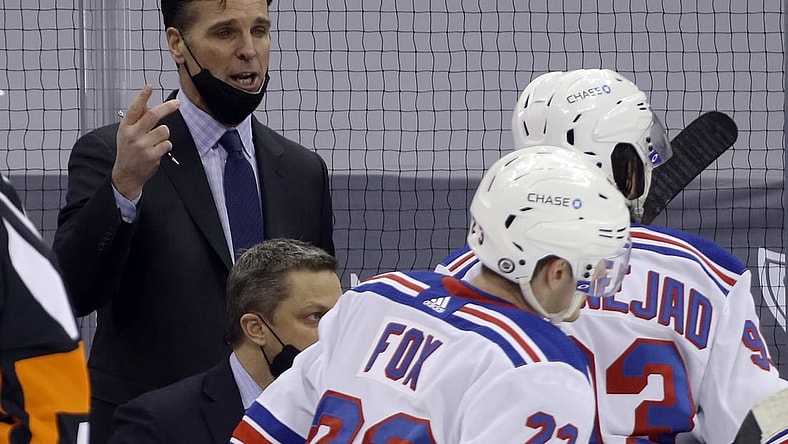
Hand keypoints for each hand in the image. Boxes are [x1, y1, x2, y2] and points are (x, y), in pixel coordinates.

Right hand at [111, 85, 179, 199]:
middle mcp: (133, 135)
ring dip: (164, 135)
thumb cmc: (128, 151)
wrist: (126, 174)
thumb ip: (137, 120)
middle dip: (167, 107)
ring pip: (164, 130)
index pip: (134, 109)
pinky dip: (165, 146)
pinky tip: (156, 151)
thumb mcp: (126, 133)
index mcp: (126, 127)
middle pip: (153, 116)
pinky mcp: (152, 155)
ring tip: (155, 141)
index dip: (142, 97)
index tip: (149, 87)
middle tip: (177, 103)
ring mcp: (142, 145)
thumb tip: (147, 105)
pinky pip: (167, 144)